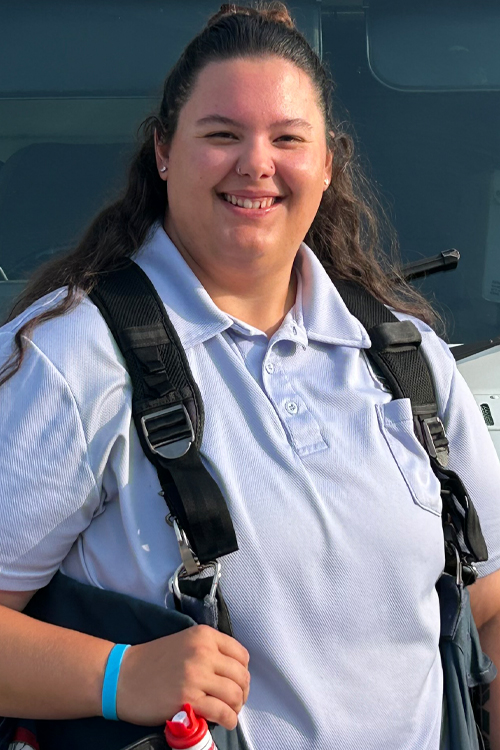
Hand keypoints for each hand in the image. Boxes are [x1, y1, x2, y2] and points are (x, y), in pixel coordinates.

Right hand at [115, 625, 249, 728]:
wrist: (122, 677)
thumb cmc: (152, 661)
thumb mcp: (184, 643)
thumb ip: (209, 651)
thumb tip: (232, 672)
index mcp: (204, 635)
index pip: (241, 655)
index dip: (242, 672)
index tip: (236, 682)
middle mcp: (203, 652)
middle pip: (241, 676)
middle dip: (242, 692)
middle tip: (234, 701)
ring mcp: (196, 676)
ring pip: (235, 694)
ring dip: (236, 707)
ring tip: (228, 712)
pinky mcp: (189, 699)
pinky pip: (222, 712)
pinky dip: (229, 719)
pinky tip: (225, 721)